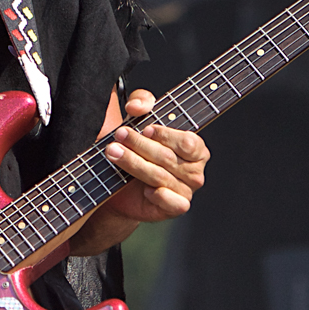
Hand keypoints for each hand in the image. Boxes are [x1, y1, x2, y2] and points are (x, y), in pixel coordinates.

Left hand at [100, 88, 208, 223]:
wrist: (119, 185)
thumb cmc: (136, 149)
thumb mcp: (139, 118)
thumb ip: (142, 102)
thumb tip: (138, 105)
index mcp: (196, 148)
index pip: (188, 142)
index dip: (166, 135)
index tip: (145, 128)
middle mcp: (195, 170)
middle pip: (168, 158)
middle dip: (140, 144)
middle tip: (119, 135)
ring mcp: (186, 191)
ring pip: (161, 177)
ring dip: (134, 163)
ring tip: (113, 152)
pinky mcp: (175, 207)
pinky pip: (171, 202)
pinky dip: (156, 194)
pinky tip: (143, 189)